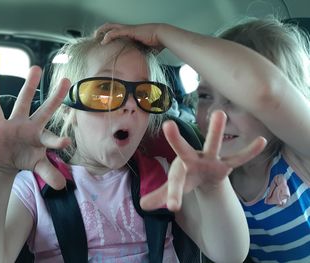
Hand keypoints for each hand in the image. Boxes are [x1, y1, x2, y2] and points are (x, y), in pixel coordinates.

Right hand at [0, 66, 70, 188]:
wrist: (5, 160)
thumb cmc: (26, 158)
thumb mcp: (37, 167)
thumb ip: (49, 174)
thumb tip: (62, 186)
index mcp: (42, 138)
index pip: (52, 139)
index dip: (59, 141)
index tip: (67, 142)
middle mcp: (31, 127)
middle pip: (45, 110)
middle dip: (55, 97)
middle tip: (67, 80)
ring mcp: (15, 123)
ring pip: (24, 102)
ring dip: (29, 86)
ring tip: (35, 68)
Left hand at [96, 23, 164, 51]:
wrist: (162, 37)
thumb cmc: (157, 43)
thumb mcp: (146, 51)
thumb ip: (141, 56)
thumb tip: (141, 67)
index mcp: (131, 34)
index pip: (117, 32)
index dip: (109, 35)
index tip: (103, 42)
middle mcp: (128, 29)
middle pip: (111, 26)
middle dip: (102, 30)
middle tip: (95, 37)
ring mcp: (128, 29)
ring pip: (110, 27)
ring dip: (101, 31)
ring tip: (95, 37)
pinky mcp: (129, 30)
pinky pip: (115, 32)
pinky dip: (108, 36)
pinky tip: (103, 41)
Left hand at [140, 110, 266, 210]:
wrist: (204, 173)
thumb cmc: (187, 177)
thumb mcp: (175, 187)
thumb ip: (161, 195)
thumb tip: (142, 204)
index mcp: (180, 169)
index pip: (174, 182)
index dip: (172, 195)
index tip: (172, 207)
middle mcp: (193, 160)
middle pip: (184, 150)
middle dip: (177, 140)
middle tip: (167, 125)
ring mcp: (211, 159)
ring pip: (213, 144)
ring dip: (216, 131)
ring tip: (219, 113)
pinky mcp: (226, 163)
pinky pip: (239, 157)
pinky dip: (250, 152)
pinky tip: (262, 141)